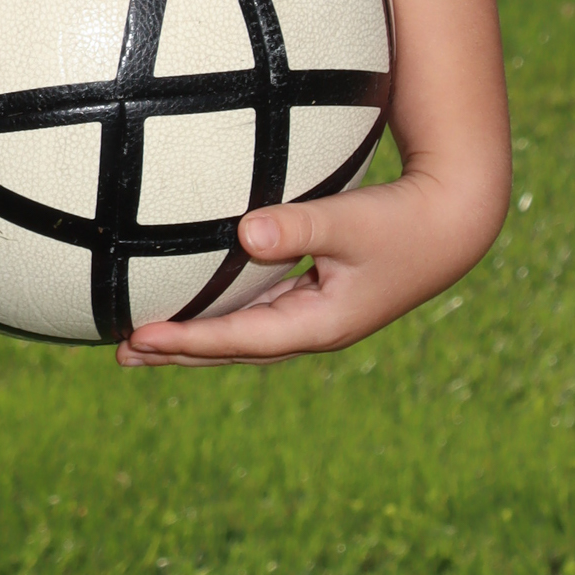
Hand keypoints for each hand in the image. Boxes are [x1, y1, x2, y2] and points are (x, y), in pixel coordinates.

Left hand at [117, 161, 498, 368]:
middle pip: (232, 348)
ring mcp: (316, 315)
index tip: (138, 337)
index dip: (187, 341)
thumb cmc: (402, 221)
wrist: (453, 223)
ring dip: (195, 338)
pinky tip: (195, 304)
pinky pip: (256, 312)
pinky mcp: (318, 296)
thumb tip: (245, 234)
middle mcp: (313, 327)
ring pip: (242, 333)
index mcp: (319, 323)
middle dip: (178, 352)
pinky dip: (221, 315)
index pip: (238, 338)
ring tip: (143, 340)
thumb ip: (300, 226)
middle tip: (121, 352)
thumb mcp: (350, 221)